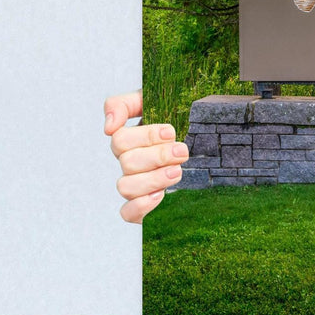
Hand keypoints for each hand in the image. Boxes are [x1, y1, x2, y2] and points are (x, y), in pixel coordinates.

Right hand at [104, 91, 188, 223]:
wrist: (206, 141)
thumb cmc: (179, 118)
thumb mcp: (154, 101)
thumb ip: (125, 104)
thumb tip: (109, 127)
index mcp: (130, 139)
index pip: (120, 138)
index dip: (145, 136)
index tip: (171, 132)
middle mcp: (129, 162)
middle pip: (127, 162)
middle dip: (158, 156)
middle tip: (182, 151)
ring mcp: (136, 184)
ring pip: (126, 187)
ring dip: (153, 179)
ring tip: (177, 171)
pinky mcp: (144, 205)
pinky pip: (128, 213)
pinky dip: (141, 206)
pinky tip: (161, 195)